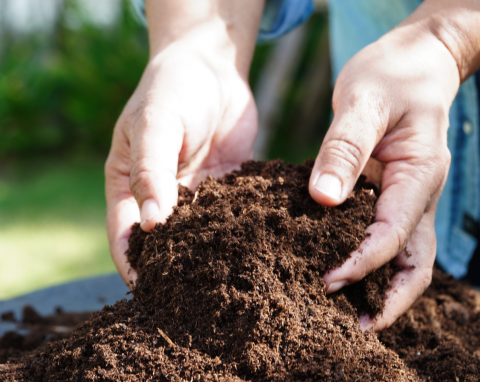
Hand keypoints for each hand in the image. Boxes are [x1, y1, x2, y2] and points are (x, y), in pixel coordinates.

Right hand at [105, 0, 262, 285]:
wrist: (210, 68)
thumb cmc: (170, 90)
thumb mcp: (155, 124)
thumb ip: (151, 171)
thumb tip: (153, 226)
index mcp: (129, 185)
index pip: (126, 235)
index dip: (134, 265)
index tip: (149, 294)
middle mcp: (162, 196)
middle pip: (165, 243)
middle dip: (176, 270)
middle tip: (195, 301)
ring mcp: (196, 194)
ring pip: (201, 235)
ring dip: (213, 256)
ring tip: (232, 285)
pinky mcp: (228, 188)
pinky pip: (233, 214)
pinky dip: (242, 230)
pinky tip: (261, 246)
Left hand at [308, 2, 471, 330]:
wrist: (412, 63)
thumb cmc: (391, 75)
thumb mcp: (364, 101)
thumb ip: (344, 148)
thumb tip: (322, 199)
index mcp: (417, 175)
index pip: (395, 235)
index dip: (363, 263)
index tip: (329, 281)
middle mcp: (417, 194)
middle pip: (415, 261)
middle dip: (389, 297)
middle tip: (355, 324)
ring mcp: (406, 196)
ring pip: (405, 254)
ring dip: (382, 285)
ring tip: (349, 311)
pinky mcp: (389, 193)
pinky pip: (385, 234)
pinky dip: (369, 259)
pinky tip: (341, 266)